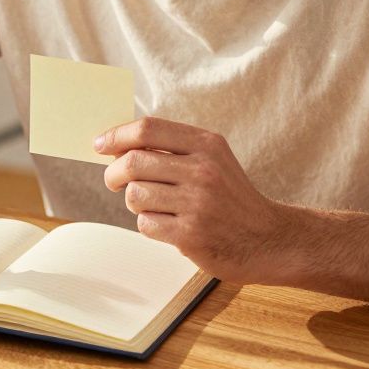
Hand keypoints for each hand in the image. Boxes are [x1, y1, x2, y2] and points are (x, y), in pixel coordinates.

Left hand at [98, 117, 290, 283]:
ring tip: (154, 206)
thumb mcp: (213, 160)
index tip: (100, 145)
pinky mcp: (191, 234)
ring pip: (135, 195)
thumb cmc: (231, 198)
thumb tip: (117, 146)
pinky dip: (149, 225)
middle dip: (114, 173)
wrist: (269, 239)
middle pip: (133, 161)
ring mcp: (198, 203)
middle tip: (114, 181)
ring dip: (135, 203)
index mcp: (206, 144)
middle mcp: (203, 170)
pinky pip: (145, 224)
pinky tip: (169, 227)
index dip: (116, 135)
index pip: (147, 129)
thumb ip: (172, 149)